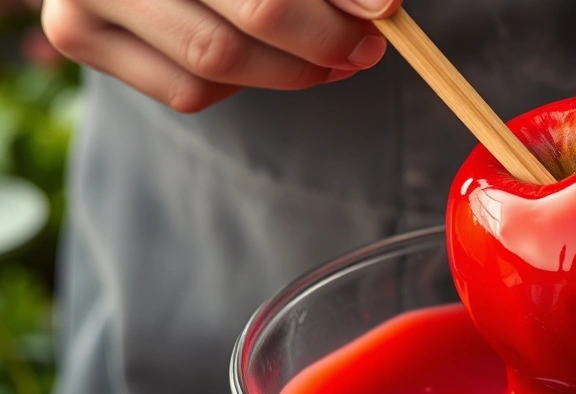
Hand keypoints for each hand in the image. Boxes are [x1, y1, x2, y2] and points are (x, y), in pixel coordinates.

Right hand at [40, 0, 400, 111]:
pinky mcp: (78, 35)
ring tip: (330, 59)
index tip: (385, 10)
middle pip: (253, 14)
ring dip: (292, 71)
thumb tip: (380, 7)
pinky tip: (254, 57)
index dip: (328, 2)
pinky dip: (237, 84)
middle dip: (323, 38)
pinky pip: (187, 89)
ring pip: (218, 62)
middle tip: (365, 47)